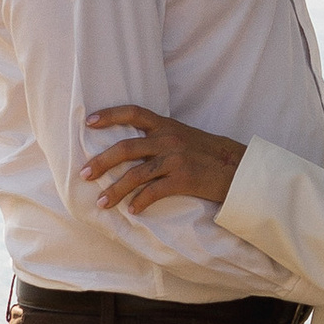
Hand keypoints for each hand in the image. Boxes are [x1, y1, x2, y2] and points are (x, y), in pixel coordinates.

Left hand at [82, 103, 245, 214]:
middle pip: (126, 147)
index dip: (110, 115)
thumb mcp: (185, 137)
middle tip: (84, 174)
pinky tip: (132, 210)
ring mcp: (176, 159)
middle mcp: (169, 139)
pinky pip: (154, 192)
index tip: (89, 121)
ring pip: (136, 174)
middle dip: (101, 161)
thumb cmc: (210, 155)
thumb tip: (135, 147)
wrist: (239, 168)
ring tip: (102, 203)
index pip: (134, 113)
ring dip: (115, 190)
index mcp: (167, 126)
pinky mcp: (184, 178)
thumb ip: (162, 137)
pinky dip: (140, 202)